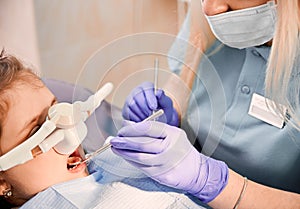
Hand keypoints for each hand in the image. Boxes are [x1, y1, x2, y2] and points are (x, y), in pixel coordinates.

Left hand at [110, 121, 227, 202]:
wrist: (196, 170)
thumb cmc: (180, 150)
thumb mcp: (171, 134)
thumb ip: (153, 130)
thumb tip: (129, 125)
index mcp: (172, 133)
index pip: (148, 128)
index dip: (131, 129)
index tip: (122, 130)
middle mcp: (170, 147)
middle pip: (142, 143)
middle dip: (124, 141)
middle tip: (114, 140)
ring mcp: (166, 162)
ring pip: (140, 157)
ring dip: (124, 153)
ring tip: (115, 148)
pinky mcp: (163, 174)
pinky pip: (142, 168)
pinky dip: (131, 162)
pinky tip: (125, 157)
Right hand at [122, 82, 178, 125]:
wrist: (157, 120)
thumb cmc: (163, 110)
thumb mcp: (167, 104)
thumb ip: (164, 98)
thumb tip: (158, 92)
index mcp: (147, 87)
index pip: (146, 88)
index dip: (150, 98)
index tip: (154, 107)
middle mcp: (137, 91)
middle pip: (137, 96)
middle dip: (145, 108)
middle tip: (152, 115)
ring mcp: (129, 100)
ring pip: (132, 105)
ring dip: (141, 114)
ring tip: (149, 118)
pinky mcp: (125, 110)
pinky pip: (128, 113)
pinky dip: (136, 119)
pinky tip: (143, 121)